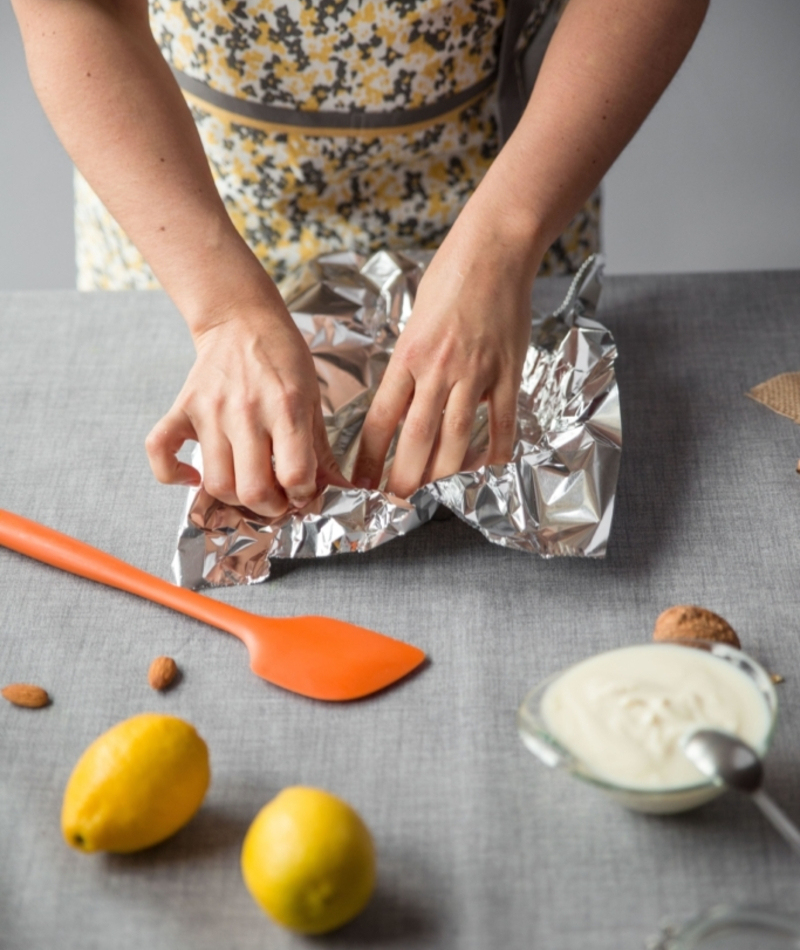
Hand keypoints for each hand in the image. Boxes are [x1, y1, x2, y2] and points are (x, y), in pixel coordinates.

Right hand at [145, 305, 345, 515]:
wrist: (240, 319)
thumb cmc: (282, 358)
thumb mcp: (313, 399)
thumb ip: (321, 451)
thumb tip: (339, 491)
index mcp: (286, 407)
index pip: (294, 474)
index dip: (302, 493)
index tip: (303, 490)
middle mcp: (246, 411)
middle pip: (253, 489)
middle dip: (271, 506)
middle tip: (278, 498)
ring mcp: (209, 411)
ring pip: (216, 483)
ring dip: (235, 498)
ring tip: (248, 486)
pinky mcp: (182, 409)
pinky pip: (160, 452)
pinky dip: (172, 474)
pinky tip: (194, 477)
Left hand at [352, 220, 537, 497]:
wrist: (494, 250)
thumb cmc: (449, 278)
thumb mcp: (413, 319)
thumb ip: (409, 362)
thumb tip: (403, 401)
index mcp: (408, 355)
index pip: (382, 417)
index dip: (370, 455)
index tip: (362, 479)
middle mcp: (438, 368)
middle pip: (416, 437)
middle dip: (404, 477)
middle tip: (396, 501)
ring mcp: (476, 372)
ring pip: (456, 437)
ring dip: (443, 474)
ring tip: (432, 496)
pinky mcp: (508, 372)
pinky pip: (502, 422)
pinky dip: (494, 451)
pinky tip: (486, 471)